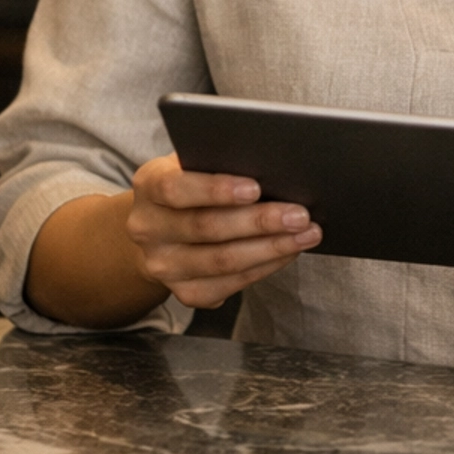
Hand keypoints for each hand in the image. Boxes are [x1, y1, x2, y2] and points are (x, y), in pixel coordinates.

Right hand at [123, 154, 320, 309]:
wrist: (162, 228)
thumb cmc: (192, 185)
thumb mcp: (194, 164)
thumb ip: (219, 161)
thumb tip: (271, 163)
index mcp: (148, 186)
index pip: (175, 188)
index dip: (216, 189)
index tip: (255, 187)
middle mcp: (148, 228)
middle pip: (206, 228)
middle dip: (259, 221)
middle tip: (300, 214)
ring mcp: (163, 265)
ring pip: (221, 261)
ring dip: (270, 248)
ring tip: (306, 234)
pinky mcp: (184, 292)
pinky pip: (229, 284)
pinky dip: (264, 268)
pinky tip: (288, 253)